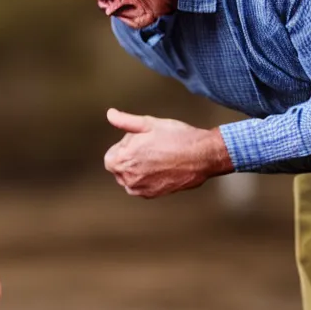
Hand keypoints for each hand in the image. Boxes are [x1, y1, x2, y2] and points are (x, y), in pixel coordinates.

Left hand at [103, 109, 229, 197]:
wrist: (201, 156)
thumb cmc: (176, 137)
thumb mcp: (149, 123)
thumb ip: (125, 121)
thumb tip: (110, 114)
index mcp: (124, 159)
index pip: (110, 158)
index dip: (122, 148)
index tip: (136, 141)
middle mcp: (130, 178)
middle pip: (119, 169)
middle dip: (128, 158)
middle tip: (149, 146)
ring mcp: (142, 189)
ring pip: (130, 179)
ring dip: (136, 170)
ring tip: (156, 156)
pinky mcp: (153, 195)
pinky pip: (142, 187)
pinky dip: (146, 179)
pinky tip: (160, 167)